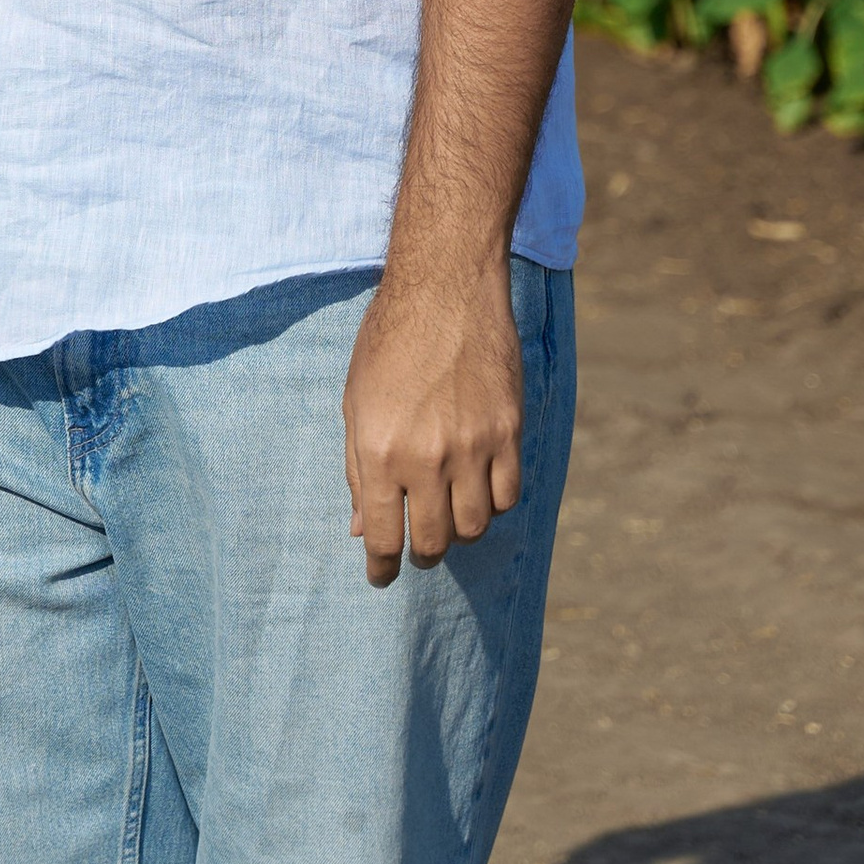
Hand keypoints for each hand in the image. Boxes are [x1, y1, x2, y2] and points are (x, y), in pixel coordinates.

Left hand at [342, 262, 524, 586]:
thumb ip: (357, 468)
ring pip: (474, 526)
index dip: (381, 567)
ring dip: (459, 530)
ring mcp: (471, 446)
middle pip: (432, 541)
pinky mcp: (509, 432)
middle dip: (422, 552)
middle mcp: (424, 457)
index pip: (382, 536)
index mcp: (377, 450)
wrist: (446, 287)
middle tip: (418, 544)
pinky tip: (479, 486)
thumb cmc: (389, 340)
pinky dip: (493, 502)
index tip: (381, 576)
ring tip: (448, 514)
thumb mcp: (355, 401)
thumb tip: (362, 528)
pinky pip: (507, 495)